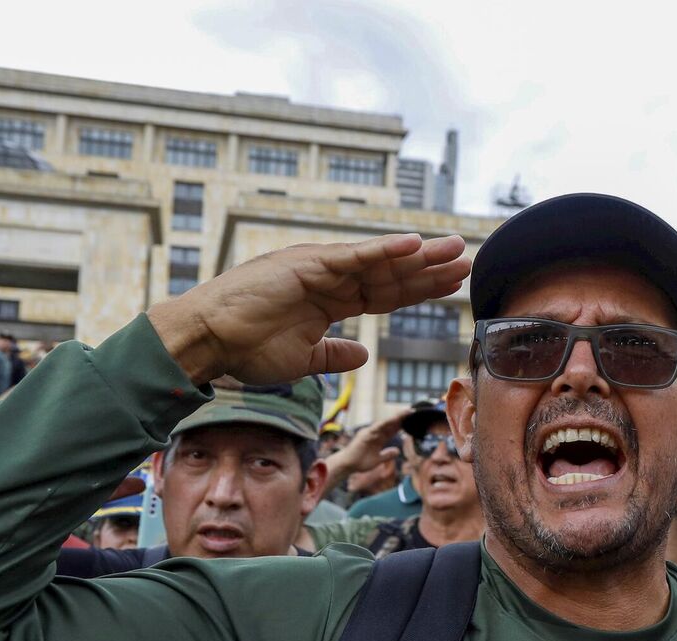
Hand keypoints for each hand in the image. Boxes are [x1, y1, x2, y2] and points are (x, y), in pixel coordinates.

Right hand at [148, 234, 468, 384]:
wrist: (210, 340)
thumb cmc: (247, 348)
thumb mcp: (303, 359)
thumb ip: (334, 356)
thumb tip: (361, 356)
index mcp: (332, 301)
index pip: (386, 294)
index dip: (420, 290)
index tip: (452, 285)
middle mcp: (331, 279)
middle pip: (391, 274)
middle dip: (430, 270)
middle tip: (467, 260)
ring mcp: (321, 268)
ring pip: (380, 261)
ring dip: (419, 256)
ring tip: (454, 249)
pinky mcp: (307, 264)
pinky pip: (354, 256)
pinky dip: (384, 250)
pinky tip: (415, 245)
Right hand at [320, 409, 409, 493]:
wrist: (348, 465)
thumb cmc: (360, 462)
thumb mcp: (378, 459)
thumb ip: (387, 455)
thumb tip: (397, 451)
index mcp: (379, 438)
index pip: (392, 429)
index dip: (401, 424)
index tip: (411, 419)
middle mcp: (375, 433)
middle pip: (390, 424)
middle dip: (401, 418)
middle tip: (412, 411)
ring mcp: (369, 433)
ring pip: (385, 423)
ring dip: (395, 418)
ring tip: (405, 413)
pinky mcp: (364, 435)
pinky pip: (376, 428)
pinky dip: (384, 424)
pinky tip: (392, 420)